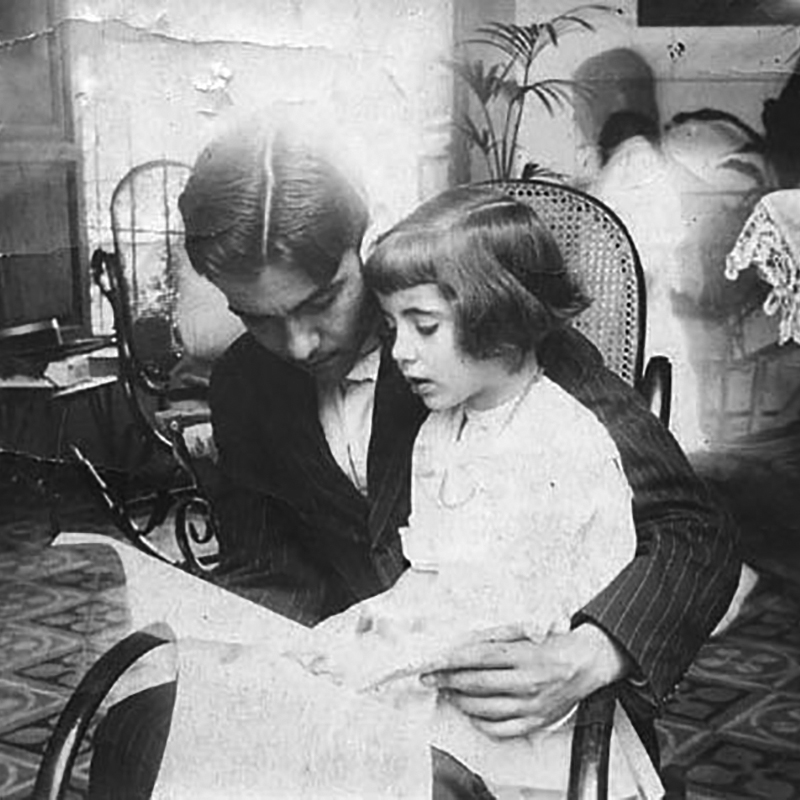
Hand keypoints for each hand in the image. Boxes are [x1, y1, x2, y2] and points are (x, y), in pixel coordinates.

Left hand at [421, 623, 629, 738]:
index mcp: (525, 654)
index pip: (479, 657)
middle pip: (477, 683)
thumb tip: (464, 645)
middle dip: (447, 680)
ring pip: (485, 708)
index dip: (452, 660)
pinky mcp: (536, 722)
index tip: (433, 661)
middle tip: (429, 677)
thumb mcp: (528, 631)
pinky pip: (501, 729)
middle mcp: (528, 681)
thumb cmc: (555, 643)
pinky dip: (481, 722)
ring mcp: (532, 705)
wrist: (588, 663)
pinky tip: (472, 712)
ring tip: (448, 692)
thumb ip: (497, 637)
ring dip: (460, 700)